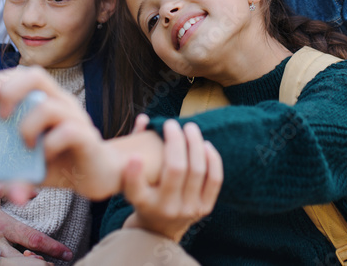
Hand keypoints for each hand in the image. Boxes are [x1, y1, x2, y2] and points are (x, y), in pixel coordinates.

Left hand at [0, 67, 125, 201]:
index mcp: (46, 99)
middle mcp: (61, 102)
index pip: (22, 75)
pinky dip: (49, 145)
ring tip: (25, 145)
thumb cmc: (58, 162)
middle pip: (36, 76)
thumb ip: (8, 168)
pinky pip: (67, 131)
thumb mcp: (26, 163)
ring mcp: (76, 117)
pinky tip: (45, 158)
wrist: (96, 176)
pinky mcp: (87, 137)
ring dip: (27, 126)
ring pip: (49, 105)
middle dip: (10, 91)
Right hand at [122, 119, 222, 241]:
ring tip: (190, 128)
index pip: (136, 190)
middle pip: (176, 169)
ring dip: (195, 144)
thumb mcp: (132, 180)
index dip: (134, 175)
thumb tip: (143, 119)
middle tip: (171, 124)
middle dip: (176, 140)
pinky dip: (212, 159)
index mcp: (144, 203)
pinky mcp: (205, 208)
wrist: (160, 228)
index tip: (135, 156)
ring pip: (197, 170)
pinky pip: (214, 179)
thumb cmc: (144, 195)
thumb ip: (136, 148)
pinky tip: (205, 144)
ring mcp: (189, 209)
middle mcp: (166, 208)